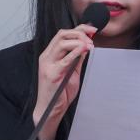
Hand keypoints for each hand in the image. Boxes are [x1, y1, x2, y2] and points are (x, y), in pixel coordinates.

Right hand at [34, 25, 95, 139]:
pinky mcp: (51, 74)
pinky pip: (64, 60)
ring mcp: (47, 65)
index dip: (79, 29)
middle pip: (62, 35)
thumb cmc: (60, 92)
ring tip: (90, 46)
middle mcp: (46, 57)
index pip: (62, 34)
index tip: (92, 30)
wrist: (50, 110)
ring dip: (78, 41)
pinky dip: (75, 52)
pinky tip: (84, 50)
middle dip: (79, 33)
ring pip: (61, 43)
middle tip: (92, 38)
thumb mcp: (72, 71)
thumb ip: (77, 58)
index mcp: (50, 54)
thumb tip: (87, 45)